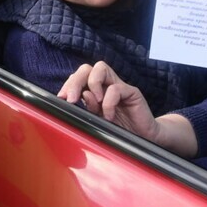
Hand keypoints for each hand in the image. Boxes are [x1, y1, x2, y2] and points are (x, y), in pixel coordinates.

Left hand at [58, 62, 197, 156]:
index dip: (68, 85)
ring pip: (100, 68)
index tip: (61, 98)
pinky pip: (116, 88)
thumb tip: (79, 96)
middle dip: (75, 81)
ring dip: (92, 84)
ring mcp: (119, 86)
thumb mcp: (98, 121)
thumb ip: (89, 109)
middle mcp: (105, 85)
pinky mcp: (132, 92)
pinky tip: (109, 116)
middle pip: (86, 68)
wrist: (144, 139)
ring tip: (93, 103)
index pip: (78, 77)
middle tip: (71, 99)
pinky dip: (108, 102)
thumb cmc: (121, 130)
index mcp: (95, 91)